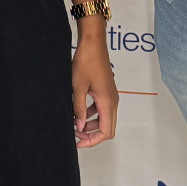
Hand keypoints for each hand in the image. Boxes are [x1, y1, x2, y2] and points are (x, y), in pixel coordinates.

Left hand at [72, 26, 118, 147]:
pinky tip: (78, 110)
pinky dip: (92, 114)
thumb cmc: (86, 62)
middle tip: (75, 134)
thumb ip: (79, 109)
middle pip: (107, 128)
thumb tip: (79, 127)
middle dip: (91, 135)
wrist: (93, 43)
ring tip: (74, 123)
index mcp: (107, 102)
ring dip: (91, 124)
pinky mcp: (106, 90)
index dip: (92, 141)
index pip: (106, 132)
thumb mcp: (77, 87)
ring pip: (104, 118)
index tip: (78, 142)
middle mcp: (112, 101)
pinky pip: (101, 108)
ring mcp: (111, 95)